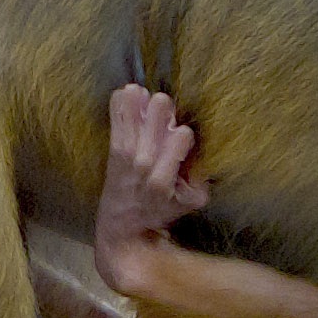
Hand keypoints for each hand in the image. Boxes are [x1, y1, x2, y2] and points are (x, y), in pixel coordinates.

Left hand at [99, 85, 209, 243]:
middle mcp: (143, 162)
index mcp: (164, 178)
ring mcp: (125, 151)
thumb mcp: (191, 202)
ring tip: (146, 100)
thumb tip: (205, 153)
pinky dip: (123, 100)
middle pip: (158, 112)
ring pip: (135, 107)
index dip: (185, 133)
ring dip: (144, 100)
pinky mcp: (113, 146)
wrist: (122, 222)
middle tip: (165, 118)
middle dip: (166, 110)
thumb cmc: (160, 209)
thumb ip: (202, 179)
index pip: (183, 136)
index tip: (182, 140)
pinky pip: (116, 112)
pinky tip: (130, 95)